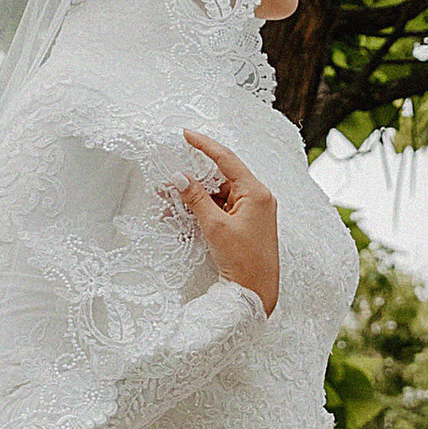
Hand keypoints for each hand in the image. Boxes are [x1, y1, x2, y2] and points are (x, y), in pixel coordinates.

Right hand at [175, 130, 280, 313]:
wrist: (256, 293)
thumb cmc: (244, 261)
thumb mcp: (215, 226)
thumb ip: (196, 198)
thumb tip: (180, 177)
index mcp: (256, 193)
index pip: (227, 160)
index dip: (204, 146)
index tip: (186, 135)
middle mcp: (258, 198)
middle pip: (221, 178)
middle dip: (194, 179)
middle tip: (170, 178)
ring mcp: (253, 212)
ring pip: (219, 195)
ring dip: (196, 198)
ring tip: (169, 202)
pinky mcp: (247, 225)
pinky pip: (222, 210)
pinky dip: (204, 211)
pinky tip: (184, 216)